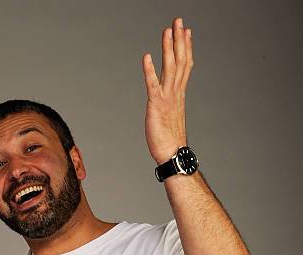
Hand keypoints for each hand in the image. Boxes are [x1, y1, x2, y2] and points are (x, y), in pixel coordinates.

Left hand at [142, 17, 192, 163]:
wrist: (171, 153)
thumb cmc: (169, 139)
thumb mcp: (170, 115)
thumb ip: (169, 104)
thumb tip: (167, 99)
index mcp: (179, 94)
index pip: (186, 65)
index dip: (186, 47)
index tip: (186, 31)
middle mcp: (175, 93)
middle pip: (181, 61)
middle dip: (179, 40)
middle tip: (179, 21)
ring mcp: (167, 98)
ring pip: (170, 68)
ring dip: (168, 48)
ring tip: (168, 30)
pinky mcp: (156, 106)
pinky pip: (153, 85)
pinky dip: (149, 70)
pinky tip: (146, 57)